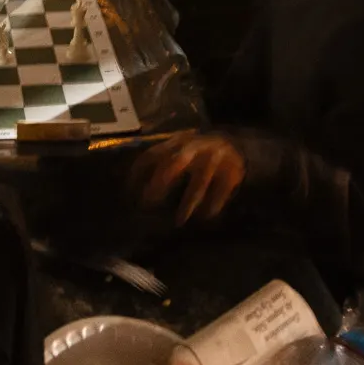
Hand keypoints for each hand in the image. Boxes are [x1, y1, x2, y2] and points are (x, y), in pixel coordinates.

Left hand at [129, 133, 245, 225]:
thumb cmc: (196, 153)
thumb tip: (130, 183)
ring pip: (199, 180)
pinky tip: (207, 216)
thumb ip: (159, 162)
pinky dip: (214, 203)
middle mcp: (193, 148)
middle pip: (175, 163)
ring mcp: (214, 157)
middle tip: (148, 203)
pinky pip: (221, 188)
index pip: (153, 154)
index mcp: (175, 142)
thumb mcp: (177, 151)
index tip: (129, 191)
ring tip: (179, 221)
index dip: (139, 172)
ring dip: (188, 202)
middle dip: (161, 182)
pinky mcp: (232, 169)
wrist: (234, 144)